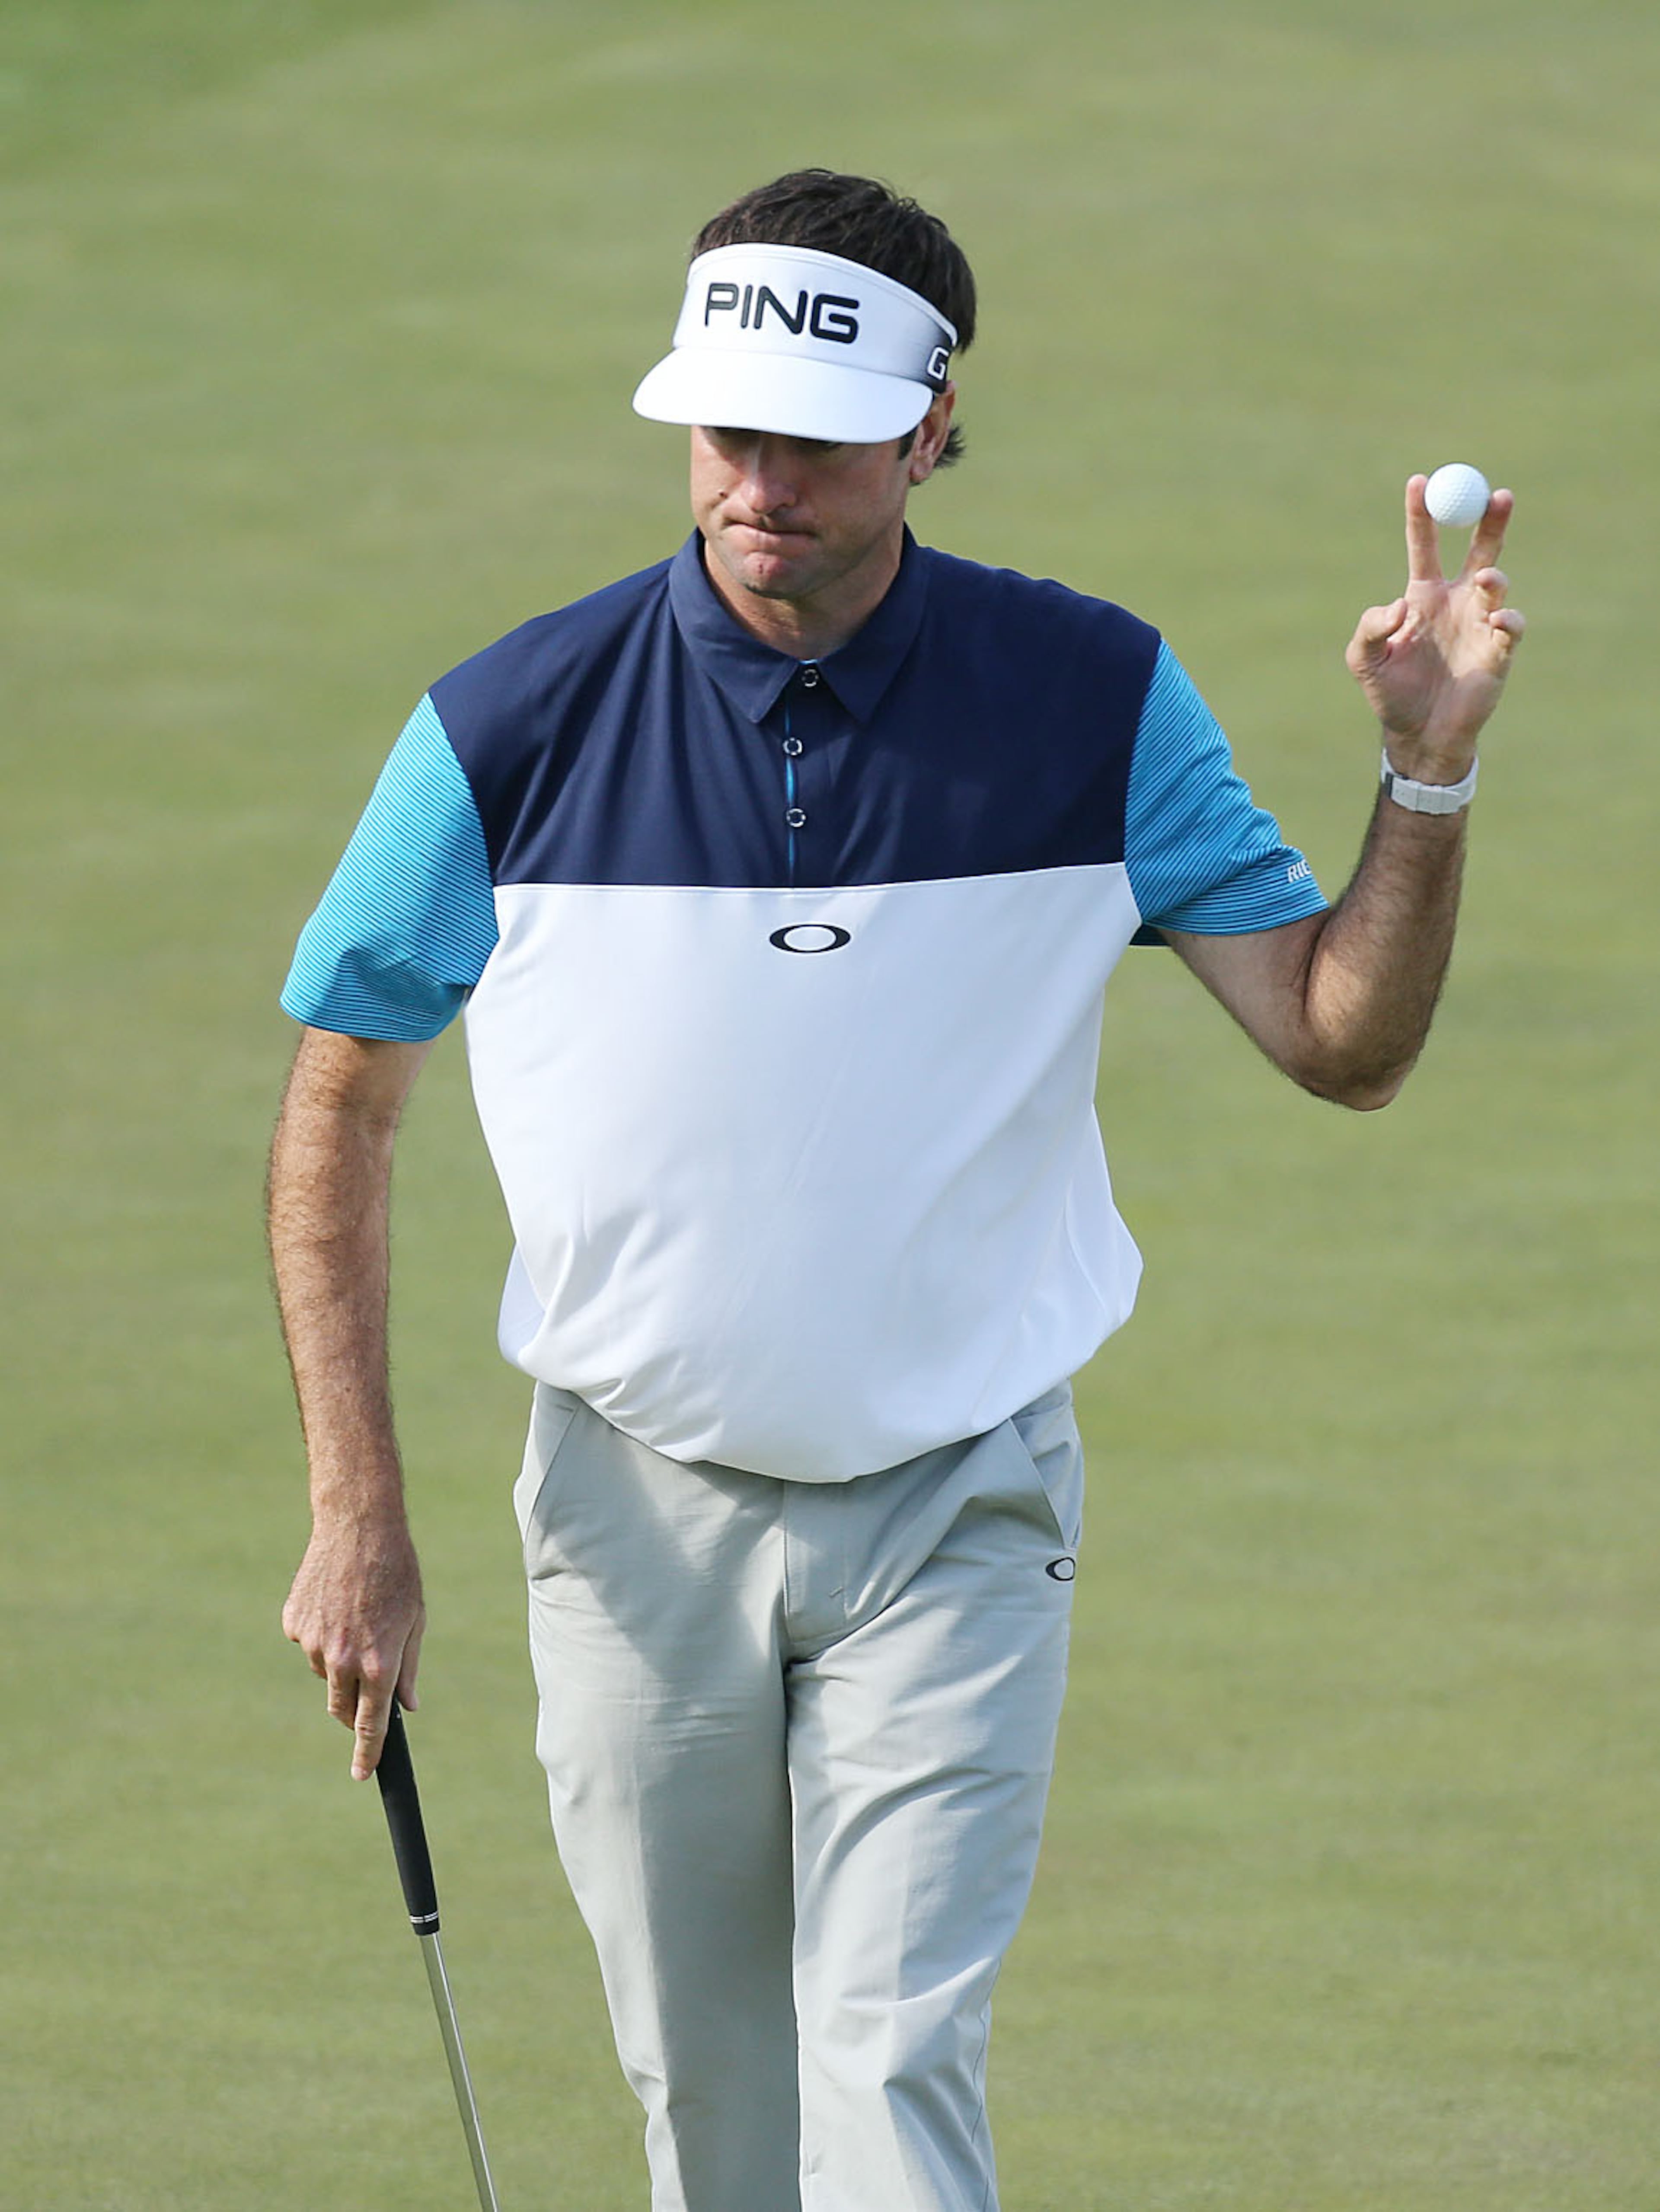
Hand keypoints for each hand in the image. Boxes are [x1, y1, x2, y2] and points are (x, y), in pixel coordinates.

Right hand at [282, 1515, 424, 1778]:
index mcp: (379, 1662)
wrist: (358, 1526)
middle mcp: (343, 1659)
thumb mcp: (415, 1621)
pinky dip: (322, 1634)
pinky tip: (336, 1602)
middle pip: (342, 1709)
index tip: (364, 1774)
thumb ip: (408, 1669)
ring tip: (357, 1618)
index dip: (368, 1753)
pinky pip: (309, 1644)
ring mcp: (313, 1642)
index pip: (371, 1725)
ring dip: (340, 1662)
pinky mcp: (293, 1624)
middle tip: (368, 1690)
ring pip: (326, 1674)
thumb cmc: (397, 1572)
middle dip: (354, 1711)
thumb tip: (405, 1708)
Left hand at [1345, 475, 1524, 782]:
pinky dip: (1506, 618)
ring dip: (1493, 575)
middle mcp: (1456, 601)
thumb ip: (1369, 627)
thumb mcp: (1363, 660)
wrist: (1418, 735)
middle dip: (1489, 519)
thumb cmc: (1390, 694)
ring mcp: (1480, 623)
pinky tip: (1495, 621)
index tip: (1419, 481)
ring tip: (1484, 580)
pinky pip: (1511, 624)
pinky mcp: (1498, 651)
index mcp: (1422, 596)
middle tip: (1497, 493)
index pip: (1423, 544)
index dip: (1421, 513)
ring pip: (1496, 582)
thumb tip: (1399, 605)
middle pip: (1478, 548)